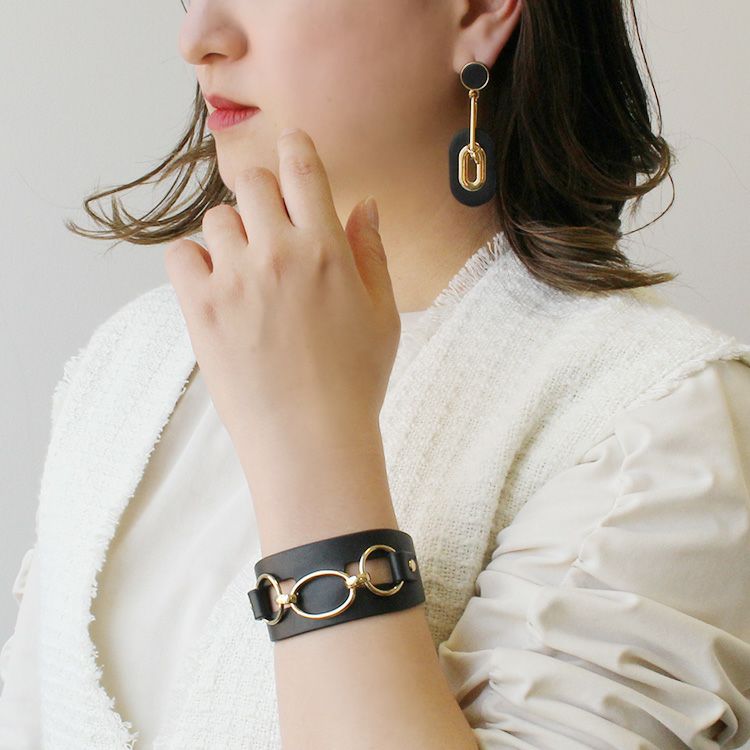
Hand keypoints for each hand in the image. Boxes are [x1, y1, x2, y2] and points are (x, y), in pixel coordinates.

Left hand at [164, 128, 398, 458]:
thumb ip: (372, 252)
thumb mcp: (383, 315)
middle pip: (253, 183)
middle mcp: (277, 253)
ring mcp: (235, 279)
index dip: (294, 147)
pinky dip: (195, 262)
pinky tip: (216, 286)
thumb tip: (364, 205)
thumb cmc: (355, 381)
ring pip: (218, 219)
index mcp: (326, 249)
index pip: (301, 167)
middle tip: (271, 229)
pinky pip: (180, 255)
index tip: (290, 149)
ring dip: (233, 235)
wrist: (310, 440)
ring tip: (248, 274)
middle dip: (263, 196)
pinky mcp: (200, 309)